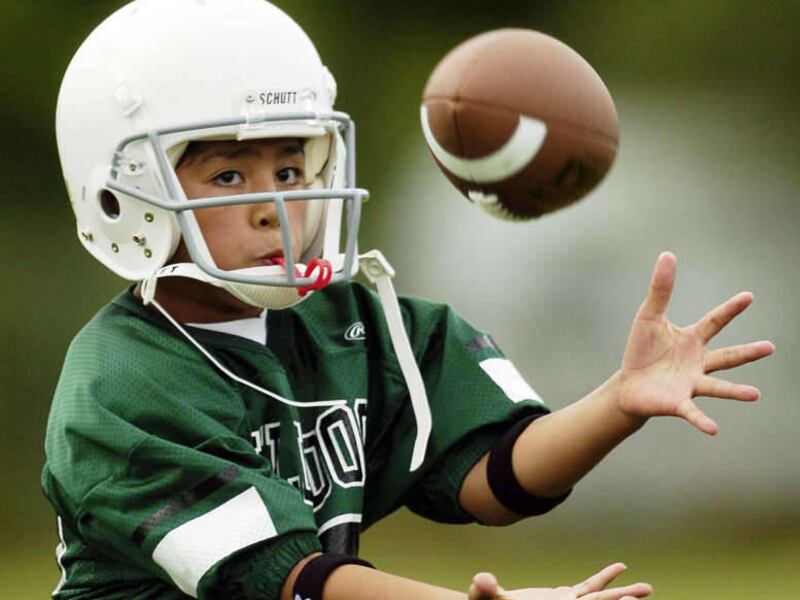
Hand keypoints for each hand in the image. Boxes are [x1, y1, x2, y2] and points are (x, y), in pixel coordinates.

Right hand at [467, 563, 651, 599]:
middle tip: (647, 590)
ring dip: (622, 593)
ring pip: (599, 598)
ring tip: (647, 588)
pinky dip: (603, 579)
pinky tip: (619, 569)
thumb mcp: (485, 598)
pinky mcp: (561, 598)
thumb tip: (482, 581)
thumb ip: (487, 590)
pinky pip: (587, 588)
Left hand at [618, 252, 774, 433]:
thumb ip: (660, 289)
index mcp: (692, 340)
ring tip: (755, 394)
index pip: (714, 322)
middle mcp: (698, 363)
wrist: (628, 385)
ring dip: (735, 392)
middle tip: (770, 347)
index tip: (749, 296)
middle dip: (747, 353)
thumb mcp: (648, 317)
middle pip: (726, 357)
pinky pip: (693, 412)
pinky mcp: (677, 403)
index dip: (730, 310)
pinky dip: (702, 420)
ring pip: (717, 387)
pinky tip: (713, 429)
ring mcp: (690, 384)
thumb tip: (667, 255)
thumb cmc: (642, 351)